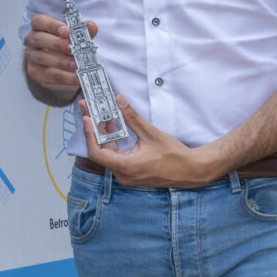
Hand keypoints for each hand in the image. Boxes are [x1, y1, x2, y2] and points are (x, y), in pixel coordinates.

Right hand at [23, 13, 86, 102]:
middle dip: (57, 44)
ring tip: (77, 66)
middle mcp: (32, 40)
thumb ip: (83, 30)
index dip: (52, 26)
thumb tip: (91, 26)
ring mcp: (31, 56)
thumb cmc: (67, 44)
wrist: (62, 62)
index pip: (40, 21)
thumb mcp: (76, 35)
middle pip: (39, 39)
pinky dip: (64, 78)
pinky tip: (76, 78)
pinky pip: (47, 76)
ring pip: (41, 58)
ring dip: (61, 63)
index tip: (67, 31)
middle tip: (73, 50)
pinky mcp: (35, 72)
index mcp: (39, 25)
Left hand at [78, 96, 211, 187]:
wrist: (190, 170)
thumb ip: (132, 117)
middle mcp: (123, 174)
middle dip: (94, 130)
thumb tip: (119, 101)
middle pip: (101, 151)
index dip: (89, 135)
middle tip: (88, 110)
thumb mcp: (151, 133)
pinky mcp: (131, 173)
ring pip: (108, 153)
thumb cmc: (174, 156)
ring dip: (104, 135)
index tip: (87, 118)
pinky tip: (114, 126)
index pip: (97, 153)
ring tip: (100, 114)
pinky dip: (114, 142)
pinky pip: (117, 156)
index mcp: (126, 166)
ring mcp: (126, 175)